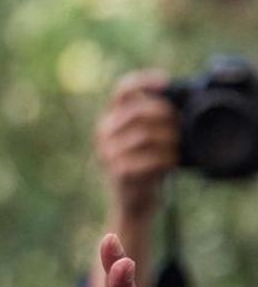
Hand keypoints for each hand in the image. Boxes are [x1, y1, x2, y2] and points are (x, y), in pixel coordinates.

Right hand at [93, 70, 178, 222]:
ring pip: (147, 134)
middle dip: (166, 115)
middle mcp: (103, 133)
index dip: (144, 80)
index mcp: (110, 119)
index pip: (122, 89)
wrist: (134, 205)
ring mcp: (108, 153)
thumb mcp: (149, 138)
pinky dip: (167, 159)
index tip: (166, 81)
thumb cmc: (148, 167)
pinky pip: (151, 158)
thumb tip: (183, 96)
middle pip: (139, 110)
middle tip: (180, 126)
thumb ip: (155, 118)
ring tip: (177, 148)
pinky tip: (172, 163)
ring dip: (170, 140)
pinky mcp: (118, 171)